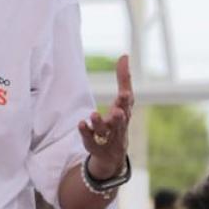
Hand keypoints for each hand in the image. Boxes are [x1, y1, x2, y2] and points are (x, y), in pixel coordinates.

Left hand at [78, 55, 133, 178]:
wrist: (113, 153)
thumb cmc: (119, 120)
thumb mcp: (123, 101)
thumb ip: (124, 78)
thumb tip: (125, 55)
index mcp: (125, 112)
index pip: (127, 106)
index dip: (126, 100)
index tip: (125, 93)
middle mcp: (117, 125)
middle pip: (120, 120)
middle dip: (119, 115)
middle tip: (117, 110)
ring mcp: (106, 137)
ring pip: (103, 130)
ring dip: (99, 122)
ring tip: (93, 114)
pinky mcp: (94, 145)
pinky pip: (89, 139)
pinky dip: (85, 132)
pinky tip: (81, 123)